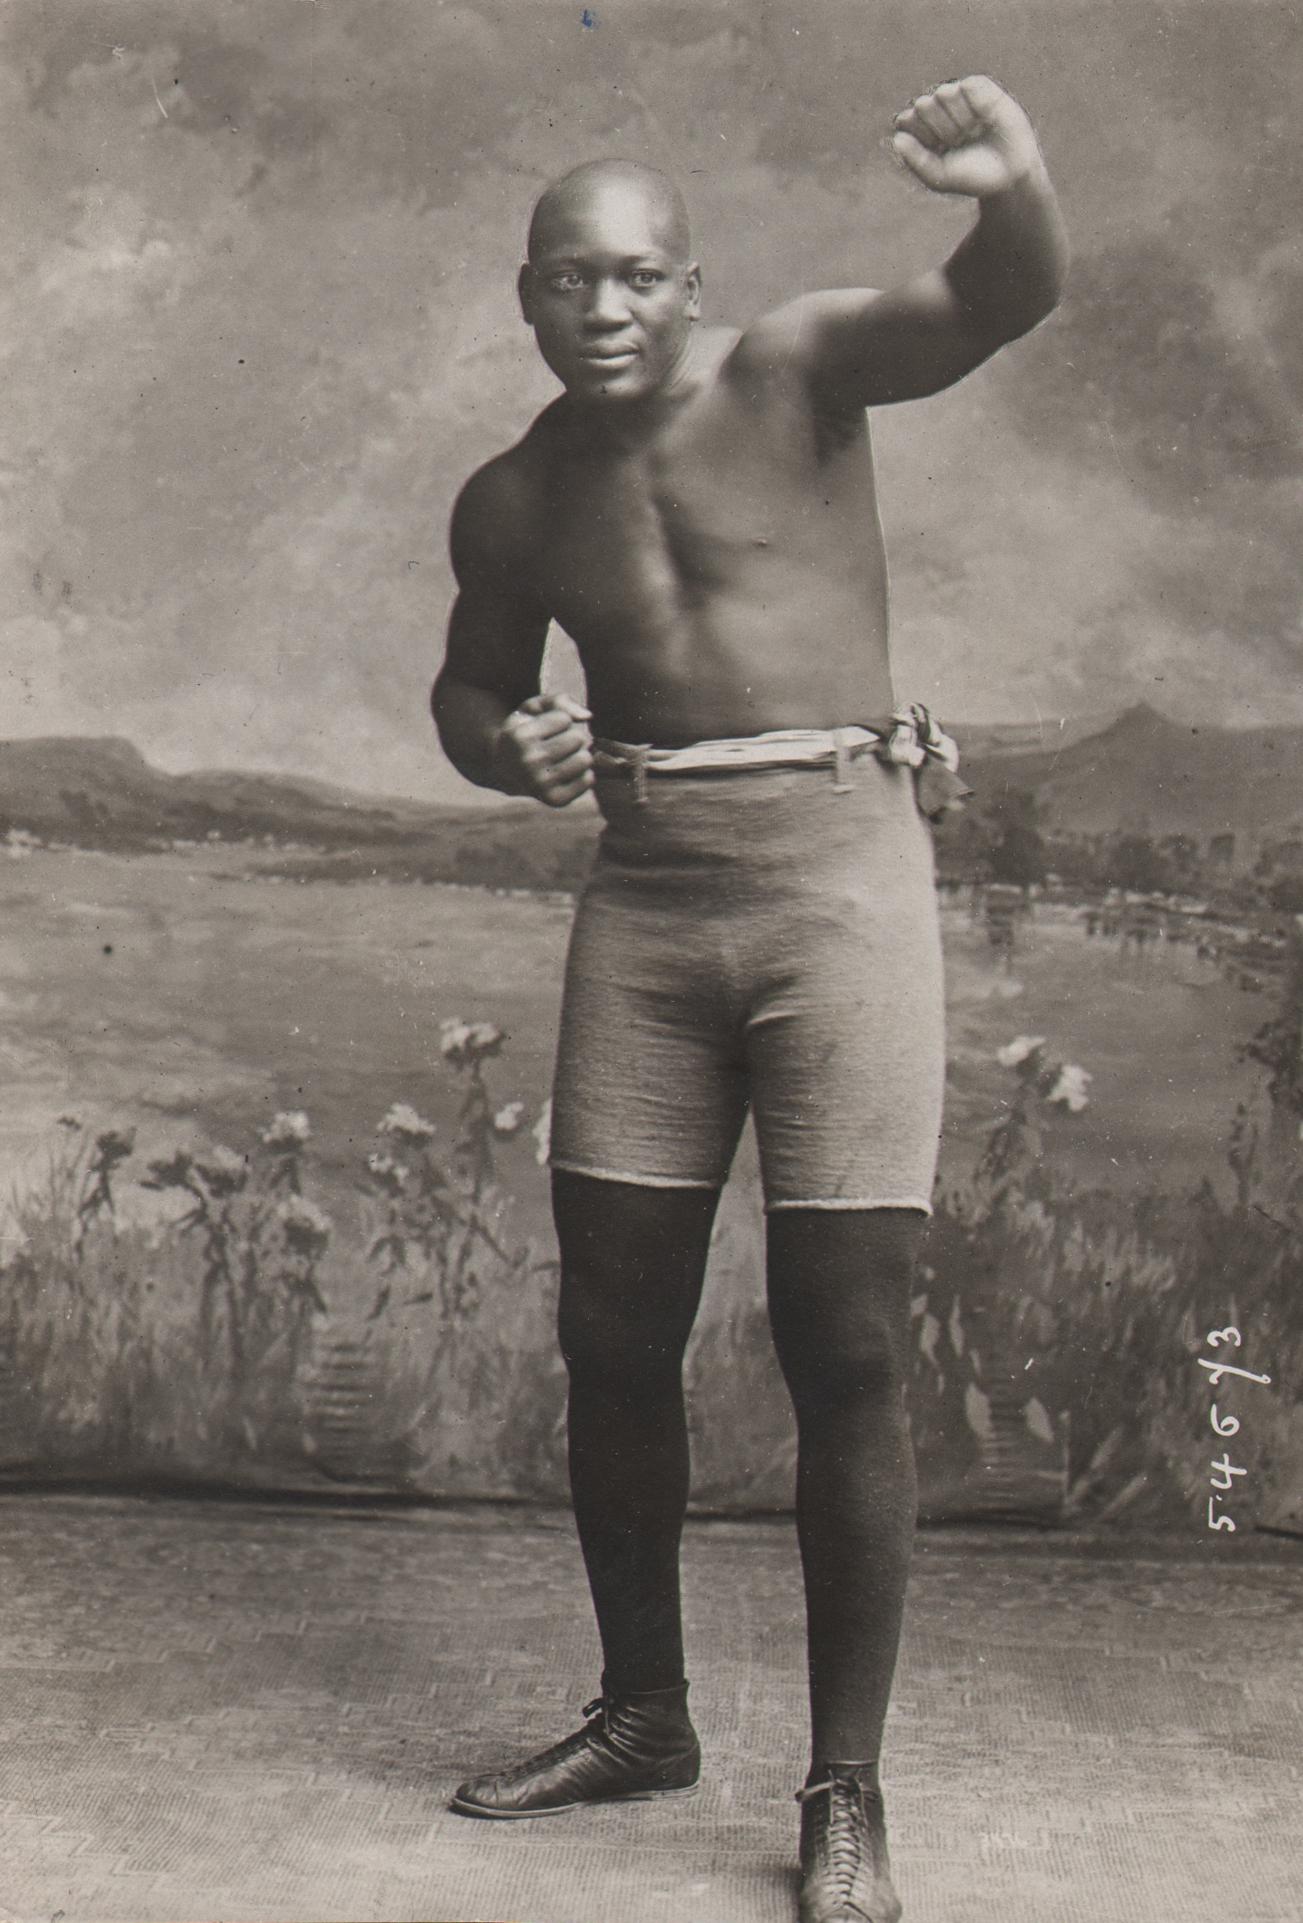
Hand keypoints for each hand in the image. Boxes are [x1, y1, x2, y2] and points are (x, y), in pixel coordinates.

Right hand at [492, 692, 593, 806]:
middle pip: (578, 738)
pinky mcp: (555, 800)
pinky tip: (567, 772)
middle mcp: (528, 762)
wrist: (507, 769)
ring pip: (586, 759)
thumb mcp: (533, 708)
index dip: (558, 720)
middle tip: (556, 744)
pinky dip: (583, 773)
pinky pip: (588, 779)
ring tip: (563, 757)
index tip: (544, 729)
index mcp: (520, 737)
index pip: (565, 719)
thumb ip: (560, 700)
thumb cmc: (526, 732)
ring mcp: (541, 784)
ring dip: (579, 754)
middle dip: (572, 737)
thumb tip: (588, 717)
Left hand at [892, 75, 1043, 199]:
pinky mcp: (981, 88)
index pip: (906, 120)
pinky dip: (975, 104)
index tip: (937, 151)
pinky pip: (968, 85)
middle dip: (940, 128)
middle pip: (923, 105)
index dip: (921, 136)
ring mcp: (958, 97)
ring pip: (944, 92)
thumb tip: (896, 138)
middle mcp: (938, 111)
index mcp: (922, 131)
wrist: (1009, 175)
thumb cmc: (972, 177)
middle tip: (957, 142)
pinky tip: (983, 118)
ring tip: (972, 131)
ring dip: (958, 118)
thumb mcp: (940, 177)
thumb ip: (916, 161)